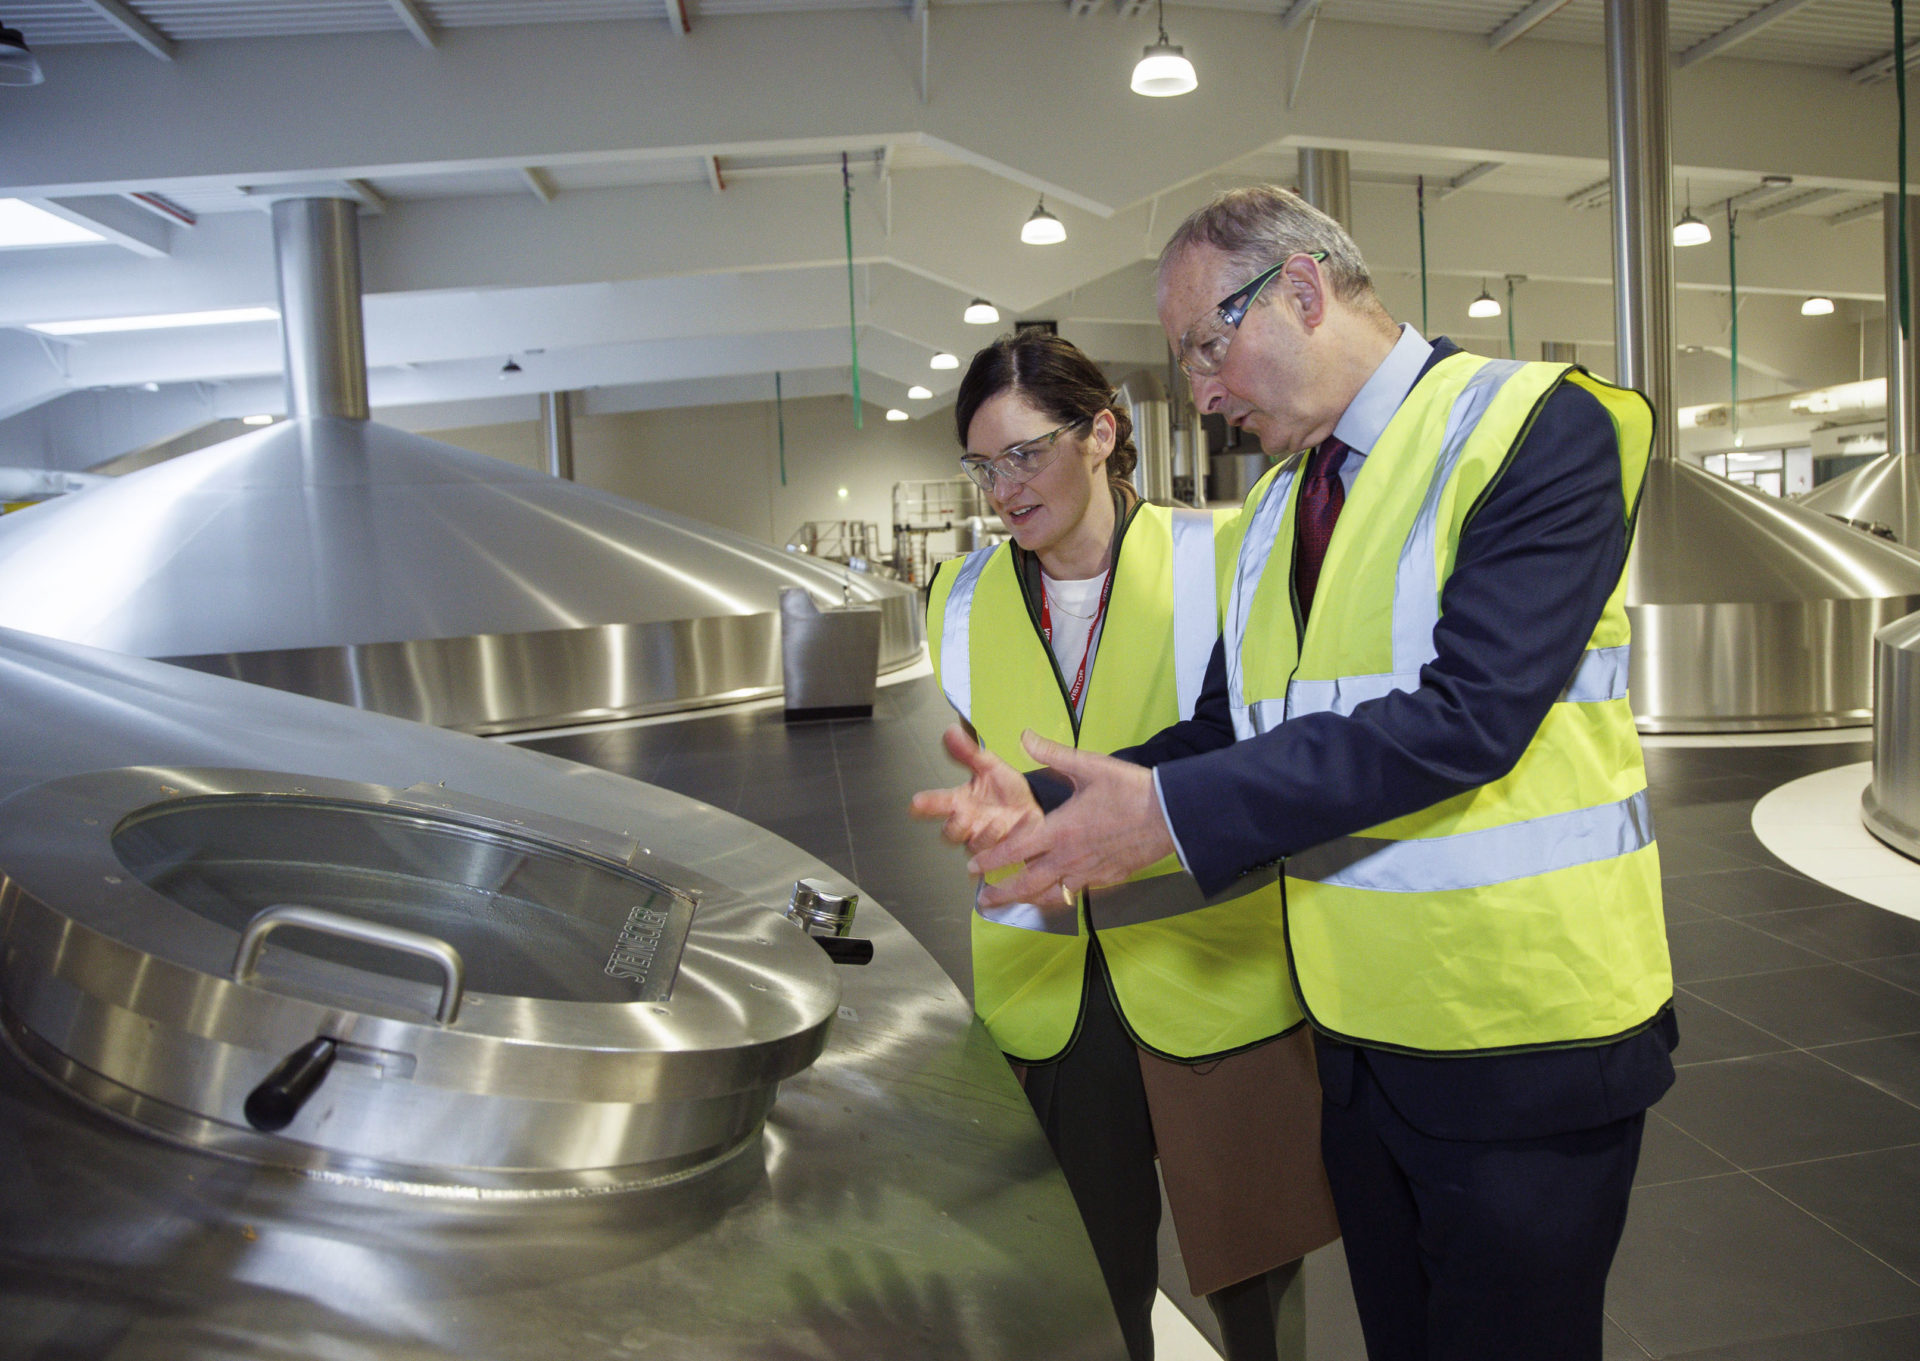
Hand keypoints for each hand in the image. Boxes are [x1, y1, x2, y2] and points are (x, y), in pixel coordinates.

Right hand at [909, 726, 1043, 854]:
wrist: (1037, 807)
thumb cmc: (1008, 790)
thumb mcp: (991, 767)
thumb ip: (969, 752)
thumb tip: (950, 731)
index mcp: (962, 802)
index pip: (938, 803)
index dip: (926, 804)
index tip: (917, 802)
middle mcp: (970, 824)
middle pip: (949, 833)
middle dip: (954, 826)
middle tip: (963, 814)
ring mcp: (985, 840)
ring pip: (975, 846)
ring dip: (985, 834)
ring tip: (999, 821)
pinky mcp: (1003, 852)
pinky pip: (1001, 854)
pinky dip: (1011, 839)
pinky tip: (1020, 826)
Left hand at [968, 731, 1175, 909]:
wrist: (1171, 815)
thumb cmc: (1130, 789)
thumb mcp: (1089, 765)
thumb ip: (1052, 754)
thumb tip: (1024, 736)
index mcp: (1060, 829)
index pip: (1015, 850)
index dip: (991, 860)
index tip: (973, 867)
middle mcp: (1070, 856)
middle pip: (1027, 883)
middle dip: (1002, 893)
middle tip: (983, 900)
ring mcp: (1089, 872)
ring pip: (1051, 893)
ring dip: (1028, 899)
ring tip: (1013, 903)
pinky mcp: (1108, 879)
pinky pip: (1077, 892)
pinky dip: (1061, 895)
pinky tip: (1055, 894)